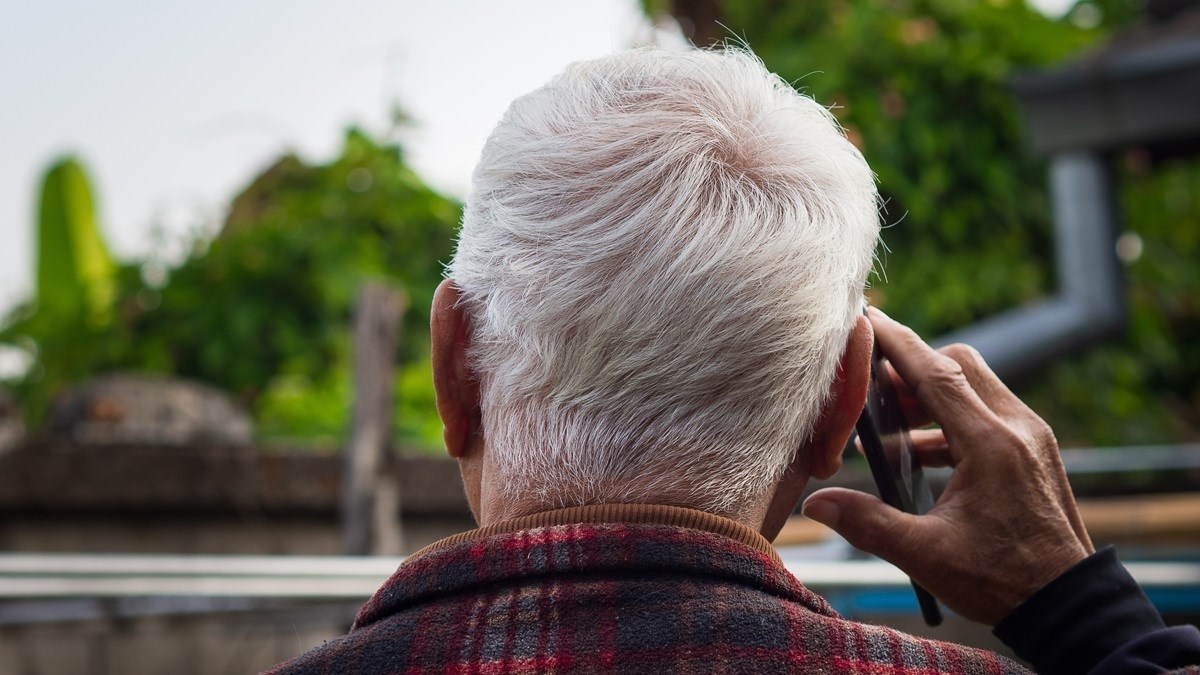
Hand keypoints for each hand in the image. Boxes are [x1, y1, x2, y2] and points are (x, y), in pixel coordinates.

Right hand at [802, 308, 1094, 624]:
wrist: (1067, 605)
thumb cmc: (1001, 580)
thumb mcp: (925, 554)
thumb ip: (868, 523)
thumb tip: (817, 504)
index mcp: (991, 443)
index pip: (936, 372)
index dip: (896, 342)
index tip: (867, 317)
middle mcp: (1017, 428)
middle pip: (960, 364)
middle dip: (913, 365)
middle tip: (873, 383)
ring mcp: (1032, 437)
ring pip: (977, 386)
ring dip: (933, 394)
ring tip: (891, 425)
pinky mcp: (1037, 452)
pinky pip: (990, 413)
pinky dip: (953, 419)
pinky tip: (924, 454)